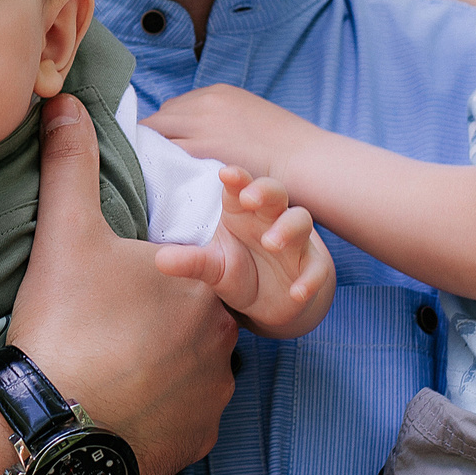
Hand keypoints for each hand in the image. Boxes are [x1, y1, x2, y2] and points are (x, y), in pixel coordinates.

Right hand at [0, 97, 238, 474]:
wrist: (48, 424)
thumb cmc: (64, 322)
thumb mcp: (66, 233)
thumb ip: (73, 162)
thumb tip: (65, 103)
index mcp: (207, 276)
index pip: (205, 254)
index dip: (164, 263)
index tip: (126, 279)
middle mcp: (227, 333)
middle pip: (200, 309)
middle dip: (164, 312)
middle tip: (111, 319)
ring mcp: (217, 390)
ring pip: (198, 362)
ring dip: (167, 360)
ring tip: (113, 360)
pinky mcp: (202, 437)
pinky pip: (190, 413)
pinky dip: (164, 407)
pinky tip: (125, 401)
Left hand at [143, 83, 324, 182]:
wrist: (305, 161)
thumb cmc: (286, 151)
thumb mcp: (251, 122)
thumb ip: (225, 125)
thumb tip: (207, 139)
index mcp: (218, 94)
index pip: (175, 109)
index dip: (168, 132)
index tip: (166, 151)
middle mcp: (205, 103)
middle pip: (160, 118)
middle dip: (154, 141)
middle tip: (151, 167)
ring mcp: (200, 124)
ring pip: (155, 134)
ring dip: (150, 153)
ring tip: (148, 178)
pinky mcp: (199, 148)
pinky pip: (160, 153)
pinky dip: (153, 166)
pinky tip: (153, 184)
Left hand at [156, 166, 335, 336]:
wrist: (272, 301)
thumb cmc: (239, 270)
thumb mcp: (212, 268)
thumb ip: (190, 262)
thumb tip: (158, 260)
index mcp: (242, 212)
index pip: (240, 187)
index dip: (236, 178)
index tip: (225, 174)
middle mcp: (271, 219)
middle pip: (275, 193)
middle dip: (264, 191)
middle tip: (249, 198)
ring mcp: (295, 241)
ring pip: (300, 221)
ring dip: (288, 229)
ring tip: (272, 242)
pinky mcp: (311, 267)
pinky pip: (317, 269)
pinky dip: (310, 279)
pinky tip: (297, 292)